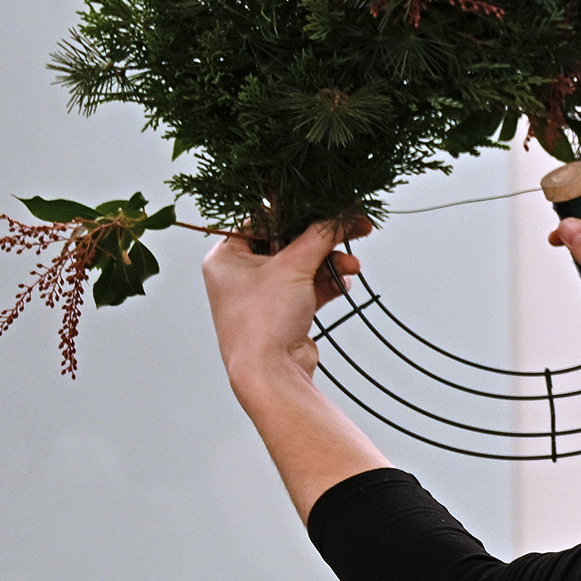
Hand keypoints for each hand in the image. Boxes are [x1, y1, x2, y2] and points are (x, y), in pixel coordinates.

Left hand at [202, 220, 364, 386]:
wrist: (271, 374)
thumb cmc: (262, 322)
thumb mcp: (293, 266)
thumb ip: (321, 235)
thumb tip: (344, 211)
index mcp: (227, 257)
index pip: (263, 220)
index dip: (296, 212)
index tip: (326, 206)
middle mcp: (242, 274)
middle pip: (289, 242)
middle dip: (324, 241)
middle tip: (354, 227)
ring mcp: (264, 295)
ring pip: (305, 266)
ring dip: (332, 263)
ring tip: (352, 265)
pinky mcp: (286, 312)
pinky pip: (311, 287)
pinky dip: (329, 283)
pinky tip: (344, 282)